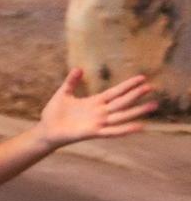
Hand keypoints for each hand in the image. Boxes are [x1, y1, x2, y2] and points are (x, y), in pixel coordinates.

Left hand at [37, 68, 155, 147]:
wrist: (46, 130)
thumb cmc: (54, 113)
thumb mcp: (63, 93)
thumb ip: (71, 82)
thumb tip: (79, 68)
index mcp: (95, 102)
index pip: (115, 92)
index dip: (128, 85)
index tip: (142, 78)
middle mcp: (100, 112)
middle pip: (122, 102)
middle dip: (136, 95)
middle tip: (151, 87)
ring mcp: (98, 123)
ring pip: (122, 116)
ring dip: (137, 111)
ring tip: (153, 105)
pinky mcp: (93, 132)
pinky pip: (112, 132)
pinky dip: (125, 129)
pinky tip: (139, 126)